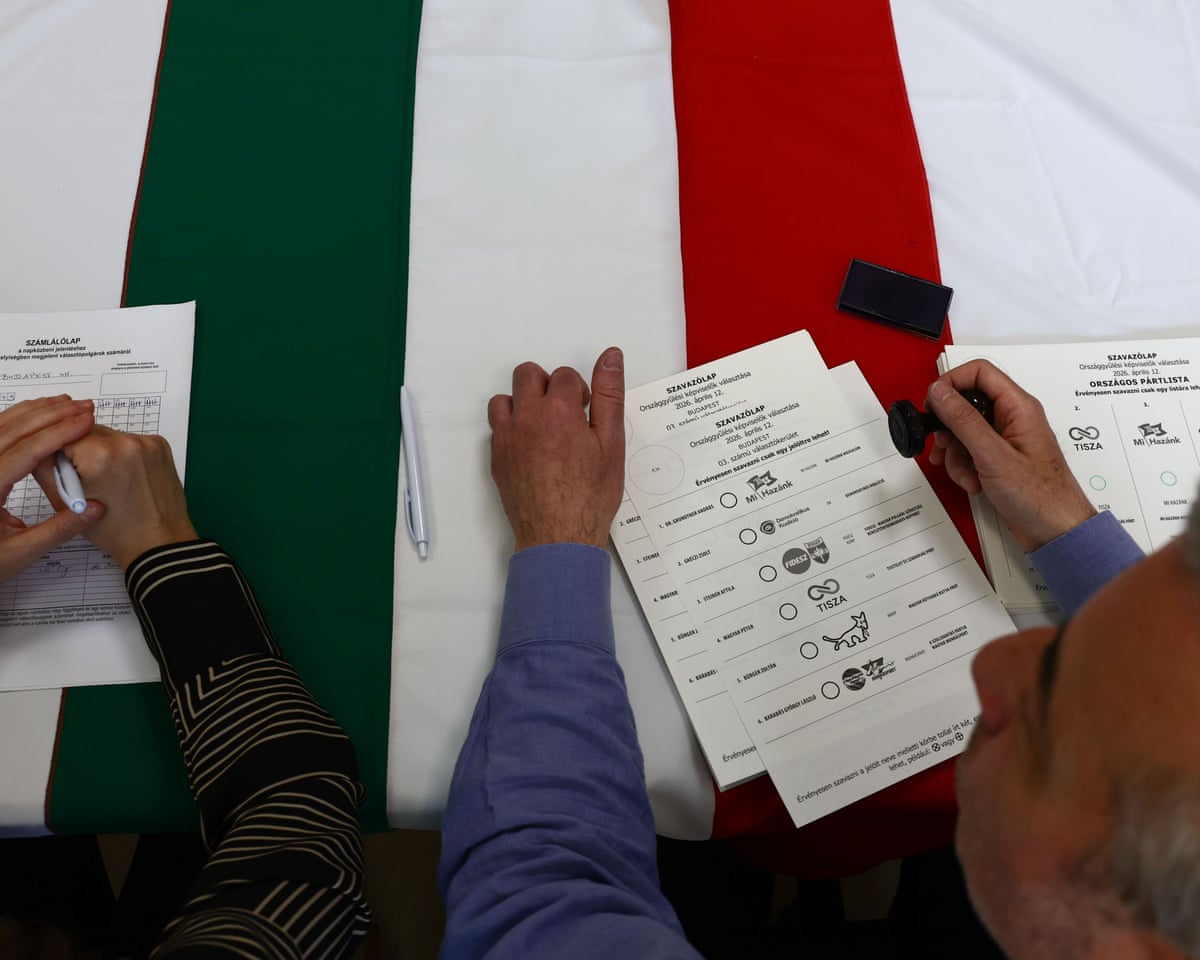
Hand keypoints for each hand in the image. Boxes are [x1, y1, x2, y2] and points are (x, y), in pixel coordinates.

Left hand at [0, 396, 102, 581]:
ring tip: (67, 404)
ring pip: (3, 425)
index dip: (59, 433)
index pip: (26, 451)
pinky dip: (19, 418)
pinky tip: (37, 414)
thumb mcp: (19, 553)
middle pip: (14, 430)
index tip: (85, 422)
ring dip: (37, 411)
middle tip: (84, 407)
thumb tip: (93, 509)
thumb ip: (58, 530)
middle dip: (53, 414)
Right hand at [39, 426, 197, 568]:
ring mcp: (146, 443)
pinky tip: (126, 475)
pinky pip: (130, 439)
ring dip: (102, 449)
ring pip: (109, 434)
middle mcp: (125, 443)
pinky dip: (123, 452)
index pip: (63, 433)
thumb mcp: (67, 504)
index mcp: (99, 456)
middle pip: (86, 430)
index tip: (62, 464)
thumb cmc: (116, 530)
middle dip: (80, 449)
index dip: (59, 449)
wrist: (158, 540)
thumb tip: (38, 447)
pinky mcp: (160, 445)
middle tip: (86, 476)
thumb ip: (46, 470)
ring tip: (108, 478)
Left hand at [488, 347, 624, 550]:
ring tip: (543, 428)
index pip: (565, 375)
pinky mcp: (497, 458)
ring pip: (504, 399)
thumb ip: (610, 395)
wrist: (559, 537)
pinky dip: (511, 429)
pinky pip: (496, 428)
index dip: (579, 391)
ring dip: (522, 404)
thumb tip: (611, 356)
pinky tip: (531, 449)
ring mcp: (507, 438)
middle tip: (564, 413)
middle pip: (527, 375)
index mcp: (559, 410)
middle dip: (547, 385)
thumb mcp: (611, 443)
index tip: (586, 411)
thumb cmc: (590, 496)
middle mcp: (527, 418)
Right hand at [926, 360, 1094, 550]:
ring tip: (967, 474)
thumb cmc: (1041, 496)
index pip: (979, 372)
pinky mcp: (999, 458)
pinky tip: (973, 482)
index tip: (933, 403)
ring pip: (963, 431)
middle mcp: (1012, 418)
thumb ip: (964, 420)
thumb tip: (941, 392)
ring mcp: (1005, 439)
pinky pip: (969, 452)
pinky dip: (963, 467)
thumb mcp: (993, 455)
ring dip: (956, 455)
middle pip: (966, 404)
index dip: (951, 382)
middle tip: (943, 443)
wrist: (1056, 531)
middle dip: (949, 428)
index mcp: (1018, 407)